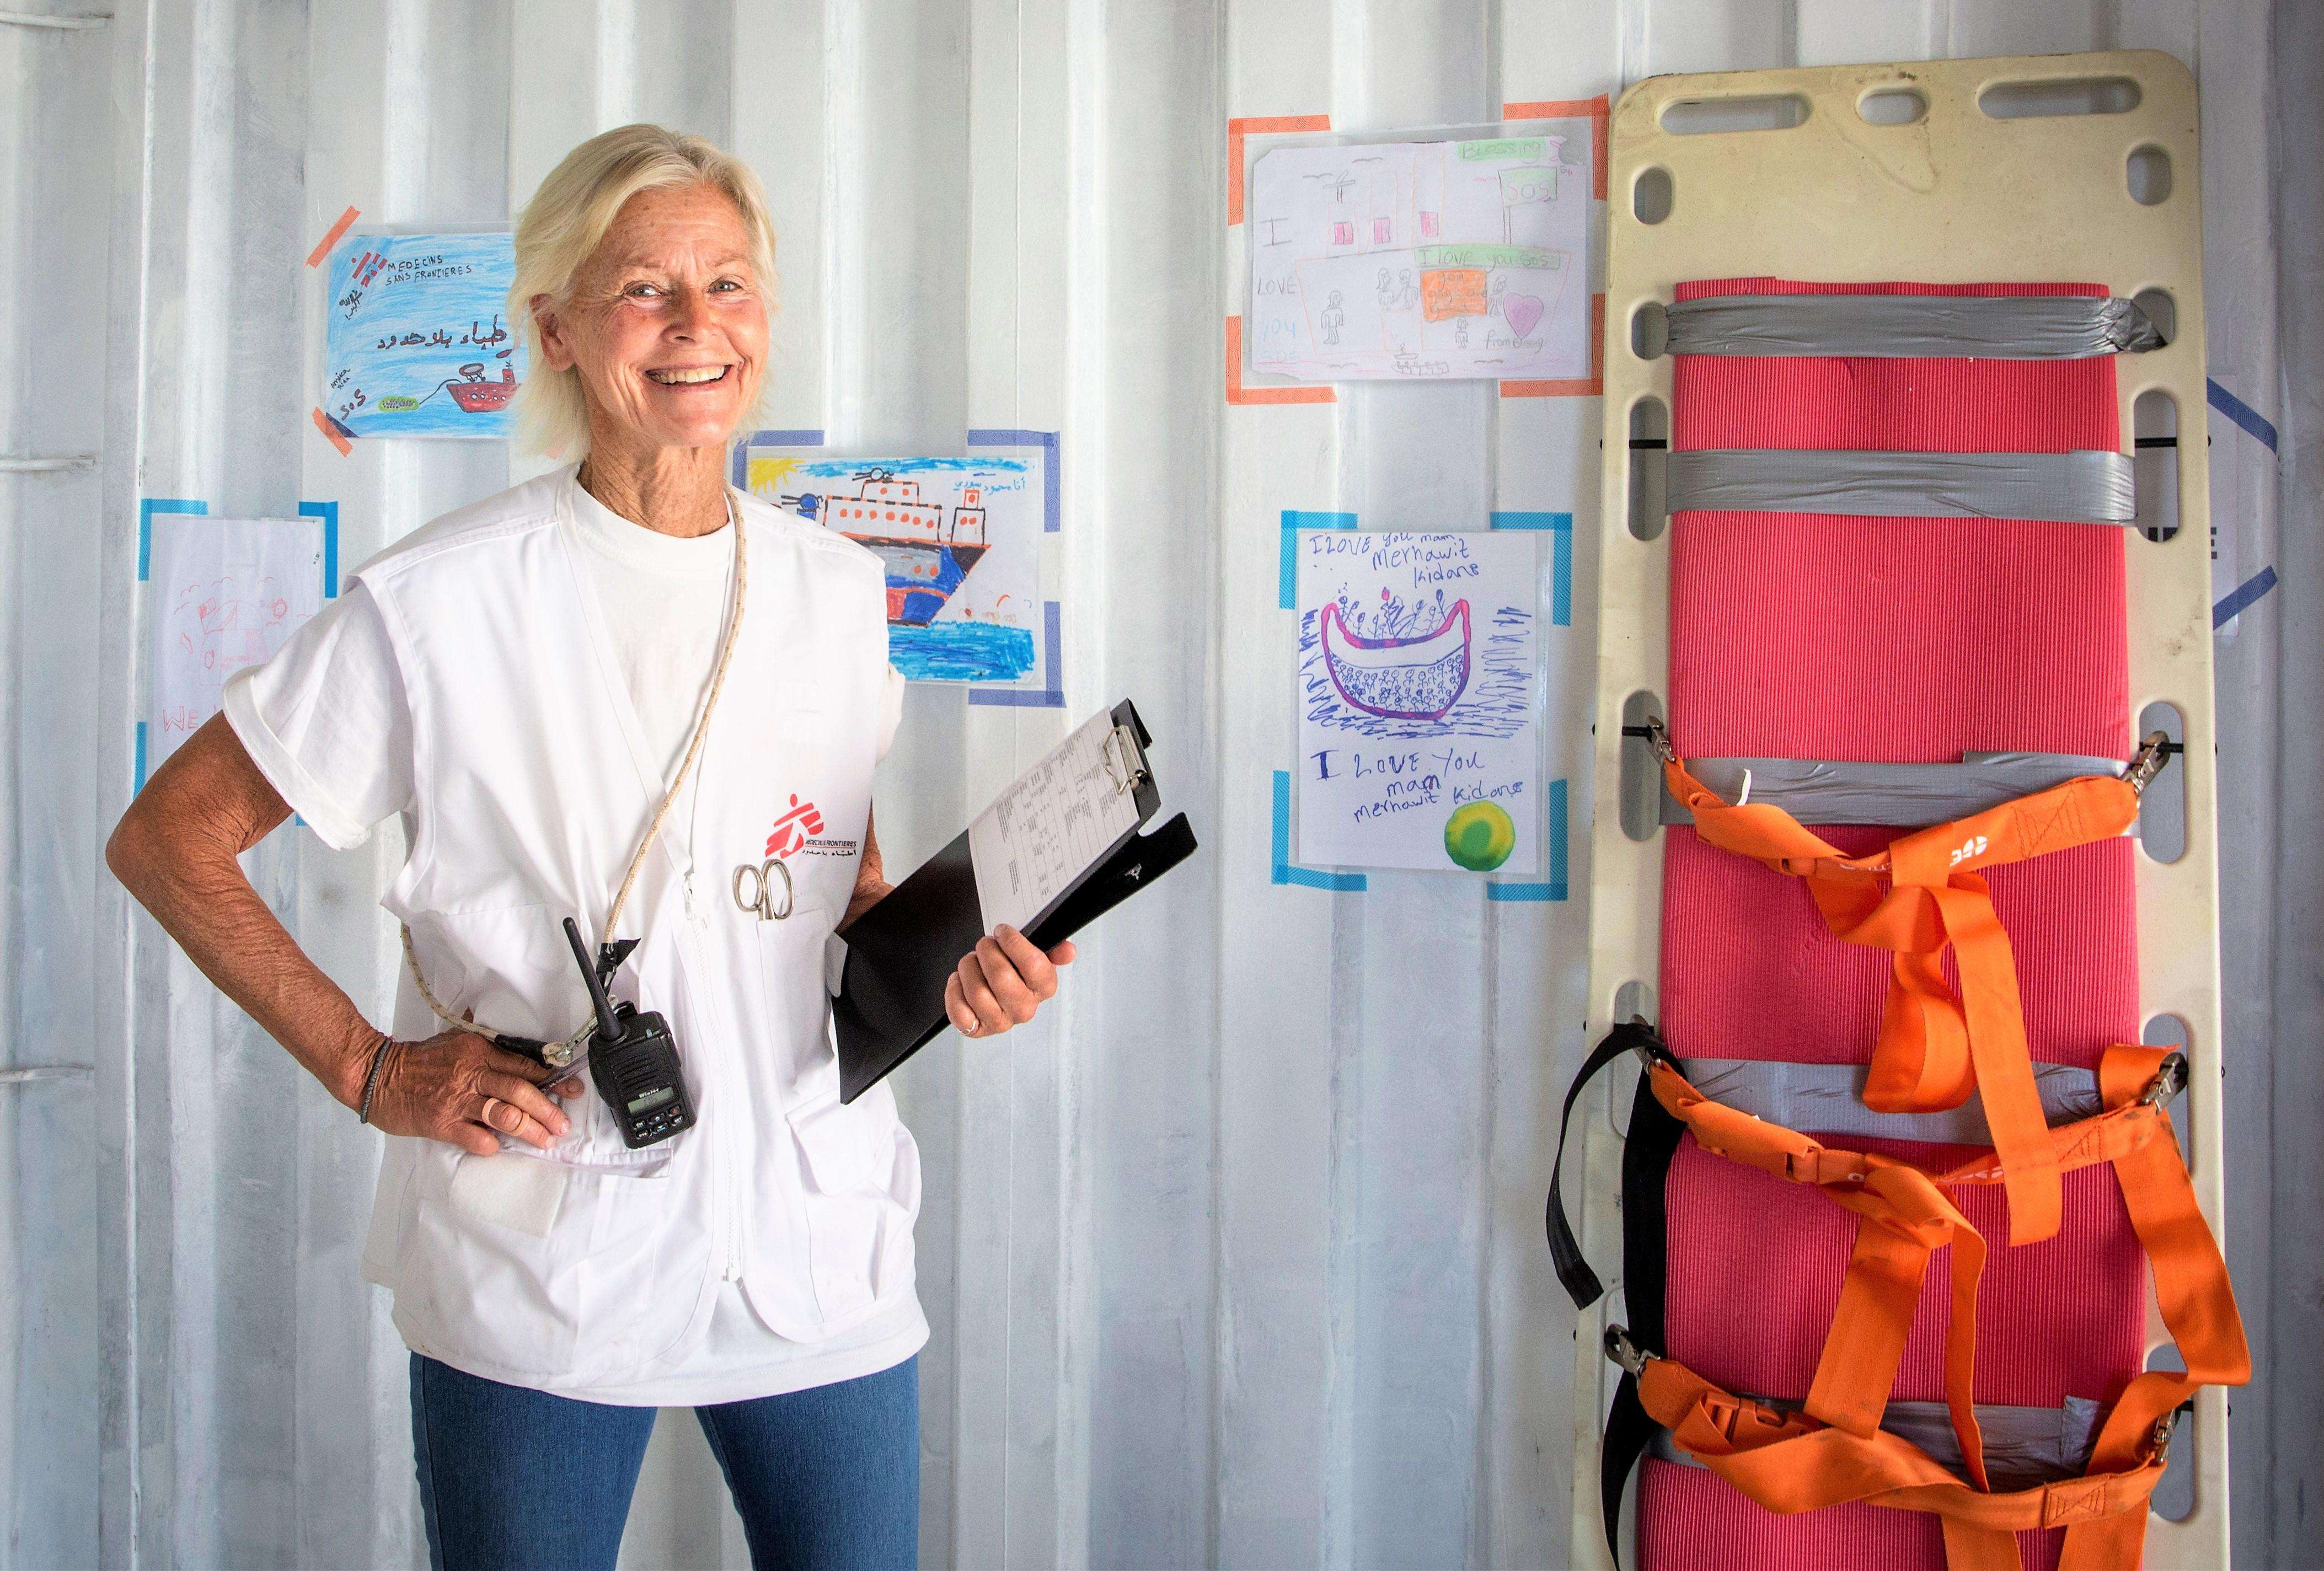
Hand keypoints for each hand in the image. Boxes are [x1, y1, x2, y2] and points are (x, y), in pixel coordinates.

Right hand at [364, 1028, 586, 1154]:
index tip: (572, 1089)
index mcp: (479, 1051)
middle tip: (563, 1124)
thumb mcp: (453, 1038)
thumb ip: (482, 1039)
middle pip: (521, 1091)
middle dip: (549, 1109)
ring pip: (504, 1115)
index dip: (552, 1080)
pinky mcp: (441, 1123)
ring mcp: (457, 1099)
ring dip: (529, 1130)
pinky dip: (491, 1144)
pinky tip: (499, 1147)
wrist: (375, 1074)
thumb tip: (506, 1027)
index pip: (524, 1065)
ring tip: (546, 1140)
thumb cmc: (417, 1060)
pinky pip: (475, 1137)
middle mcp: (472, 1074)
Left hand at [943, 926, 1074, 1039]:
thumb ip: (1052, 950)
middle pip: (1001, 976)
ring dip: (968, 968)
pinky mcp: (977, 1030)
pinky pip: (959, 1012)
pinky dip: (954, 990)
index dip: (1013, 942)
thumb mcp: (1034, 954)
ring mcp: (1001, 1022)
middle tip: (984, 945)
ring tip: (971, 962)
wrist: (992, 990)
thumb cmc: (1013, 969)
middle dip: (987, 952)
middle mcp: (1025, 1008)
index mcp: (1044, 988)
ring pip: (977, 991)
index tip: (1002, 932)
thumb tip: (1069, 951)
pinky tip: (960, 982)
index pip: (1034, 964)